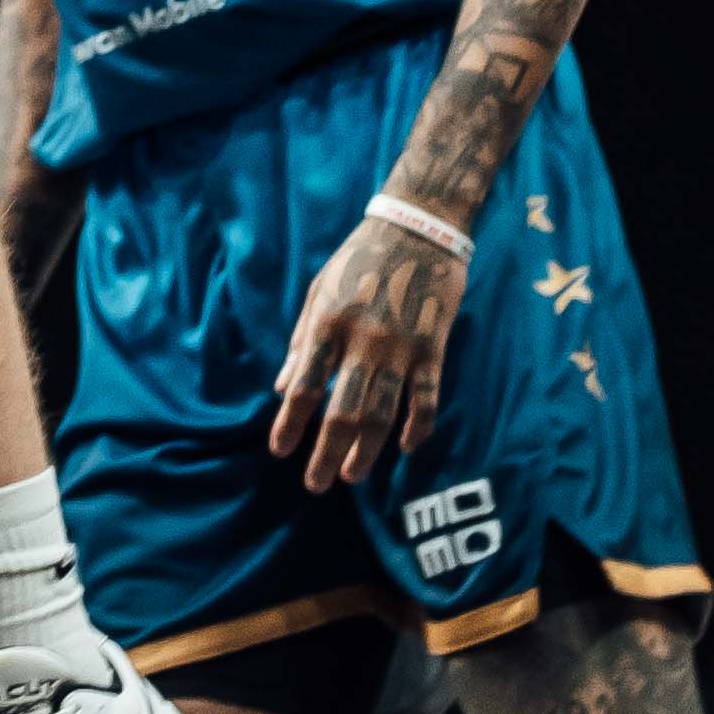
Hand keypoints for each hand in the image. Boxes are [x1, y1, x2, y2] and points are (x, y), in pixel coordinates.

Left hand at [262, 207, 462, 493]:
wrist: (418, 228)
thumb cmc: (360, 258)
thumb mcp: (319, 290)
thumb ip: (302, 340)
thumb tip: (280, 388)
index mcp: (328, 323)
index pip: (303, 385)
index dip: (290, 423)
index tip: (279, 452)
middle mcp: (363, 340)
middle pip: (342, 410)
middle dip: (327, 452)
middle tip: (316, 484)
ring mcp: (402, 347)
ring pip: (383, 413)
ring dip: (366, 450)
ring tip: (351, 476)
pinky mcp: (433, 349)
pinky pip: (426, 399)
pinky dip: (417, 427)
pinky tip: (405, 447)